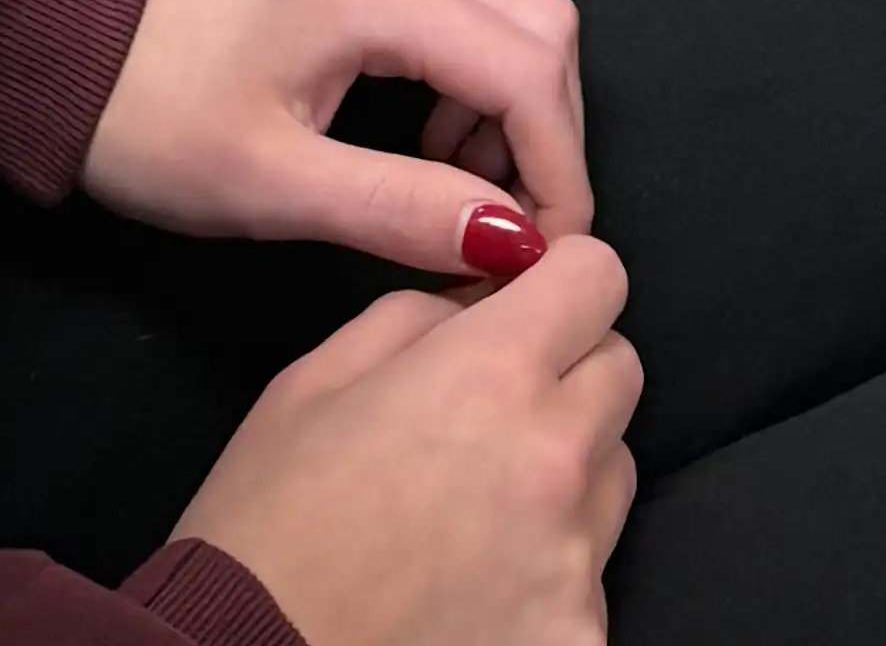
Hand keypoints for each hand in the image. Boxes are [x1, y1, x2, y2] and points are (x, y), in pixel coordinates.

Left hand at [84, 0, 590, 269]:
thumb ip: (404, 210)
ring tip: (458, 182)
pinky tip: (428, 128)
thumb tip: (518, 246)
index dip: (558, 170)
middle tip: (502, 228)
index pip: (529, 67)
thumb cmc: (153, 122)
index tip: (544, 257)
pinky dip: (478, 61)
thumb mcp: (273, 187)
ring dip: (514, 94)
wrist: (59, 42)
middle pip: (539, 20)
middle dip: (544, 133)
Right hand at [175, 241, 639, 645]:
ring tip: (475, 512)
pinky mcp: (576, 639)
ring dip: (566, 473)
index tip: (529, 304)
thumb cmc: (266, 531)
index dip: (562, 281)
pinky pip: (590, 579)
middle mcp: (553, 461)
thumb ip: (414, 317)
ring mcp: (574, 563)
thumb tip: (477, 300)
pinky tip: (474, 591)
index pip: (598, 276)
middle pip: (619, 373)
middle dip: (566, 372)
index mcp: (491, 374)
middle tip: (489, 412)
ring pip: (612, 477)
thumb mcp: (313, 382)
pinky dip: (547, 575)